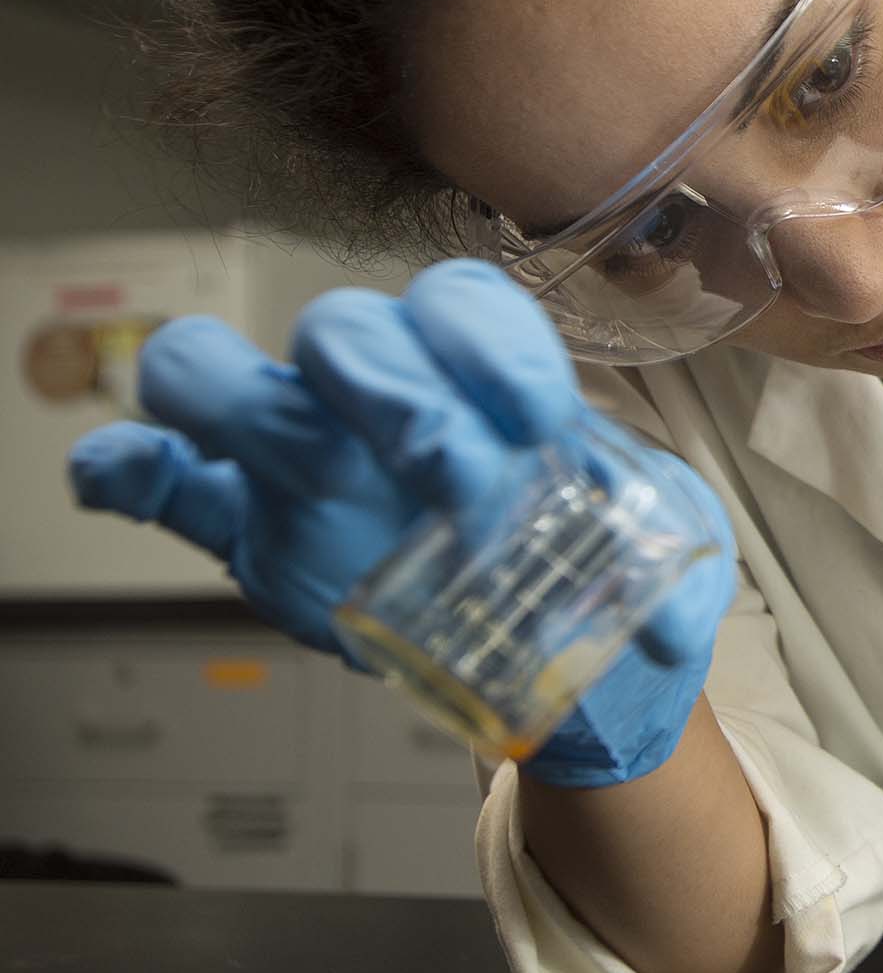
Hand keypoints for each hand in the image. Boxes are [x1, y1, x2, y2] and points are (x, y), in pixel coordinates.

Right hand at [68, 260, 735, 786]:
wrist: (576, 670)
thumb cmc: (603, 575)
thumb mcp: (660, 547)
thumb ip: (662, 552)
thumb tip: (665, 617)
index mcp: (481, 375)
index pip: (462, 302)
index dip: (492, 348)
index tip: (541, 423)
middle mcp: (383, 396)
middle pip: (348, 330)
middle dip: (401, 392)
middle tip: (459, 480)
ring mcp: (303, 456)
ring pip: (230, 376)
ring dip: (268, 418)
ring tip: (341, 490)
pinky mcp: (251, 528)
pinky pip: (157, 475)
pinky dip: (128, 467)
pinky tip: (126, 475)